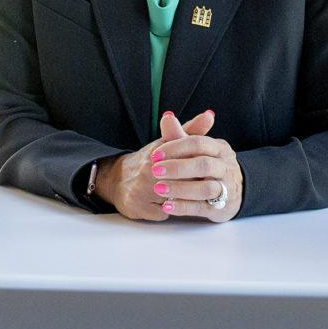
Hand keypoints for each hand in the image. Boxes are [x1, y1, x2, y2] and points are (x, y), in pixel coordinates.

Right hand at [95, 110, 239, 222]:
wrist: (117, 179)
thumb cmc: (151, 161)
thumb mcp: (169, 143)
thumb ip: (191, 130)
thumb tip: (210, 115)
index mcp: (158, 153)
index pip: (187, 160)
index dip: (197, 168)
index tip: (206, 171)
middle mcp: (147, 171)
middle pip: (182, 182)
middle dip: (191, 185)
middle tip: (199, 186)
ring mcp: (140, 190)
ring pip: (172, 200)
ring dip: (181, 199)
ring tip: (185, 194)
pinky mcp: (136, 208)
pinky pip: (162, 213)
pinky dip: (168, 210)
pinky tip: (168, 204)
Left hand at [148, 109, 240, 222]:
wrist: (235, 190)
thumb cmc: (209, 165)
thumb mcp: (198, 149)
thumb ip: (181, 135)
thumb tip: (167, 117)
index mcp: (219, 148)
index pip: (198, 143)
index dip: (176, 147)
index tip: (155, 154)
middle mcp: (225, 167)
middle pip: (203, 165)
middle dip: (177, 168)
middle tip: (155, 171)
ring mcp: (225, 188)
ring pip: (205, 188)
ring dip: (180, 189)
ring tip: (158, 189)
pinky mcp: (221, 208)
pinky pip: (202, 208)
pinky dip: (184, 207)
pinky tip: (167, 206)